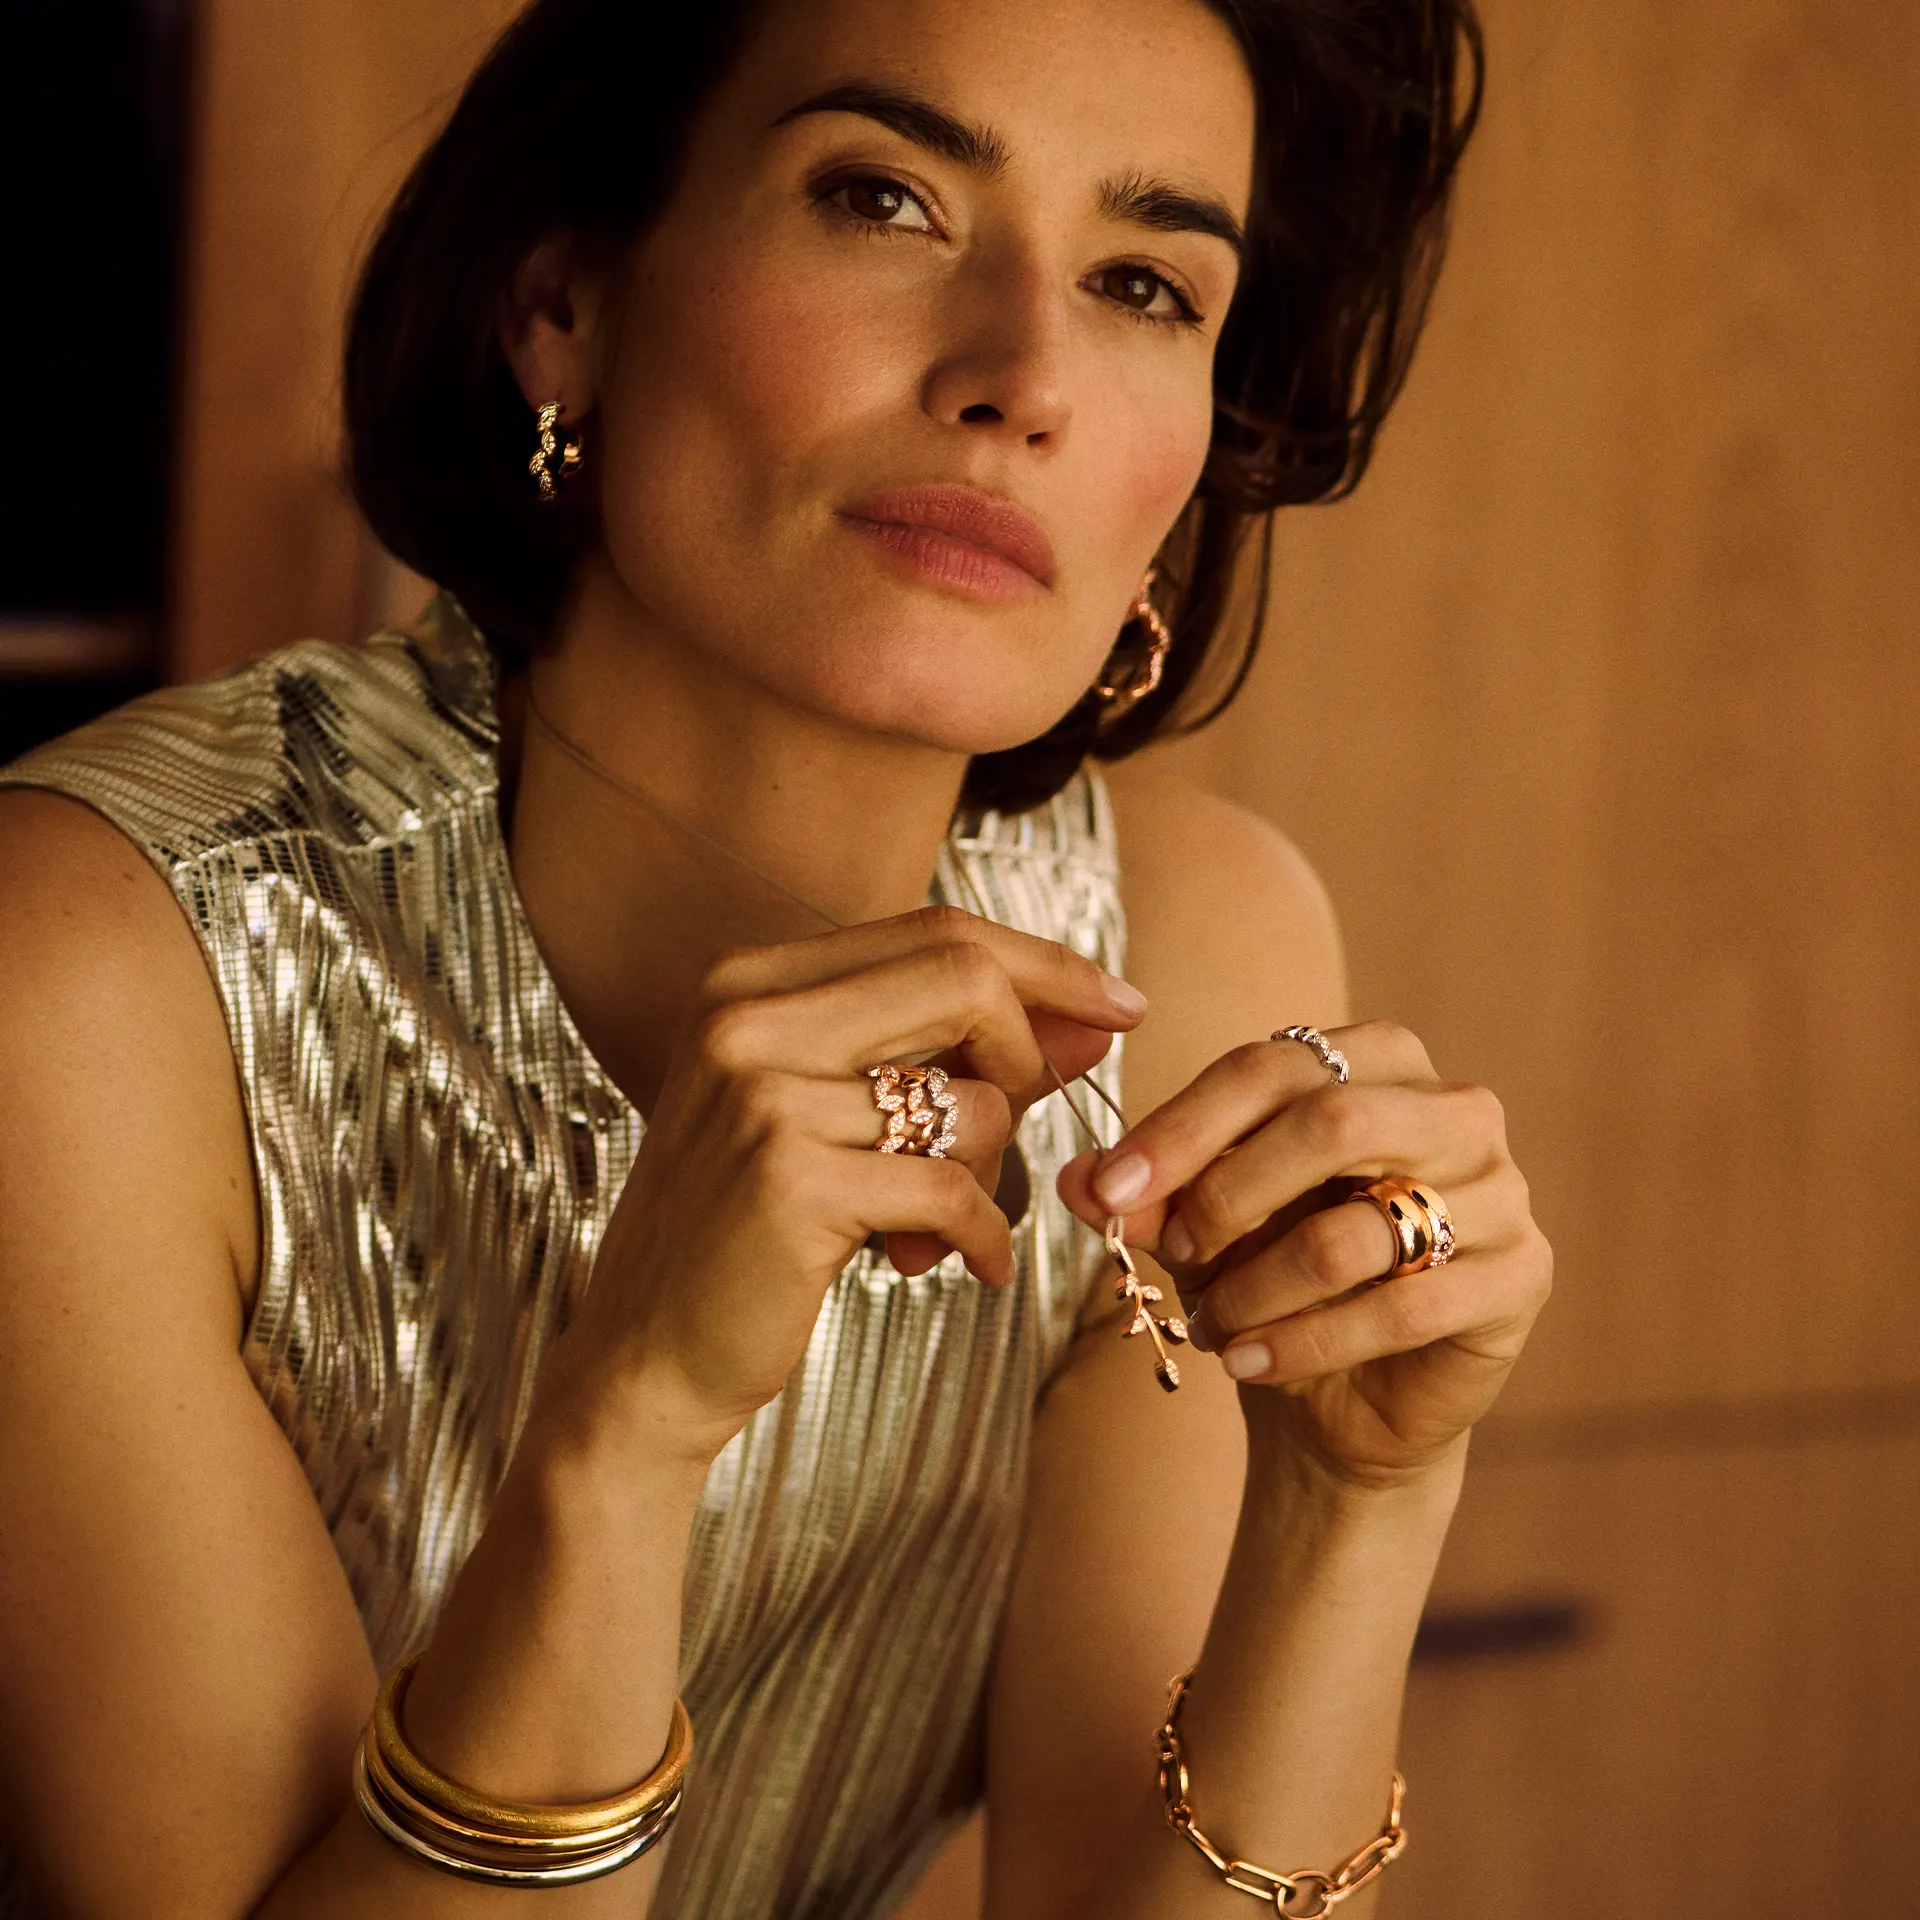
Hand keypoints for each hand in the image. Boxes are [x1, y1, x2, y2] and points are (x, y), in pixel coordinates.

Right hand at [546, 905, 1145, 1459]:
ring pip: (974, 1101)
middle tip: (1036, 1119)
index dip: (1045, 965)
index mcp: (751, 982)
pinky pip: (953, 1191)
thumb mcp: (834, 1117)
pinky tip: (966, 1265)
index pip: (935, 932)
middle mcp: (749, 1019)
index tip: (1119, 1006)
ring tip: (947, 1224)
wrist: (644, 1355)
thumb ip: (947, 1056)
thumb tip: (1091, 1019)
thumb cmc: (748, 1232)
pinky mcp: (792, 1181)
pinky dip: (983, 1236)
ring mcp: (765, 1095)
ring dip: (993, 1173)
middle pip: (964, 979)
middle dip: (1034, 1052)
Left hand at [1057, 1022, 1551, 1488]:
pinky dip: (1305, 1344)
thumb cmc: (1272, 1279)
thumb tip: (1075, 1176)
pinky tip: (1247, 1365)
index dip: (1182, 1126)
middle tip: (1174, 1250)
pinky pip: (1400, 1308)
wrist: (1347, 1400)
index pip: (1270, 1066)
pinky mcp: (1521, 1275)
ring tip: (1210, 1324)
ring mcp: (1501, 1189)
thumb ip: (1147, 1197)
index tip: (1108, 1188)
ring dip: (1258, 1286)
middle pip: (1331, 1121)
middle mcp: (1455, 1106)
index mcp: (1376, 1061)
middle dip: (1229, 1191)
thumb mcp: (1199, 1229)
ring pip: (1356, 1229)